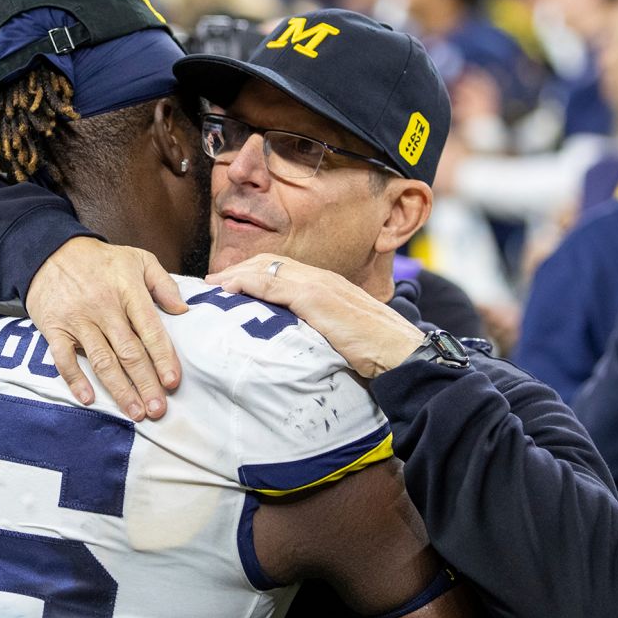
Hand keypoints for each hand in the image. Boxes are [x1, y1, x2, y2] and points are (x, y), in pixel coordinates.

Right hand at [25, 237, 186, 419]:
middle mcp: (103, 307)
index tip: (173, 382)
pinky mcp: (54, 328)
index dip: (163, 358)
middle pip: (128, 352)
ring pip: (102, 361)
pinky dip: (75, 380)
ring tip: (135, 412)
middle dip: (145, 383)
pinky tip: (89, 399)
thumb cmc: (100, 260)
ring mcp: (77, 319)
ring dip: (119, 390)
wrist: (48, 250)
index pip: (150, 330)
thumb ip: (163, 283)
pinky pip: (64, 359)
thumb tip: (183, 312)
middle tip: (158, 410)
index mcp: (127, 290)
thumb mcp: (138, 259)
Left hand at [205, 254, 424, 377]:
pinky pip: (273, 284)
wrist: (403, 355)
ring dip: (236, 274)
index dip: (253, 272)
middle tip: (213, 282)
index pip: (283, 269)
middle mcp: (322, 278)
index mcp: (328, 285)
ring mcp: (320, 285)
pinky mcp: (317, 298)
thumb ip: (320, 331)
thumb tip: (297, 343)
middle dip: (238, 269)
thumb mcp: (342, 336)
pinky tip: (229, 290)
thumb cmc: (378, 352)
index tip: (230, 284)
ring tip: (213, 286)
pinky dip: (247, 283)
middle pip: (270, 262)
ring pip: (268, 269)